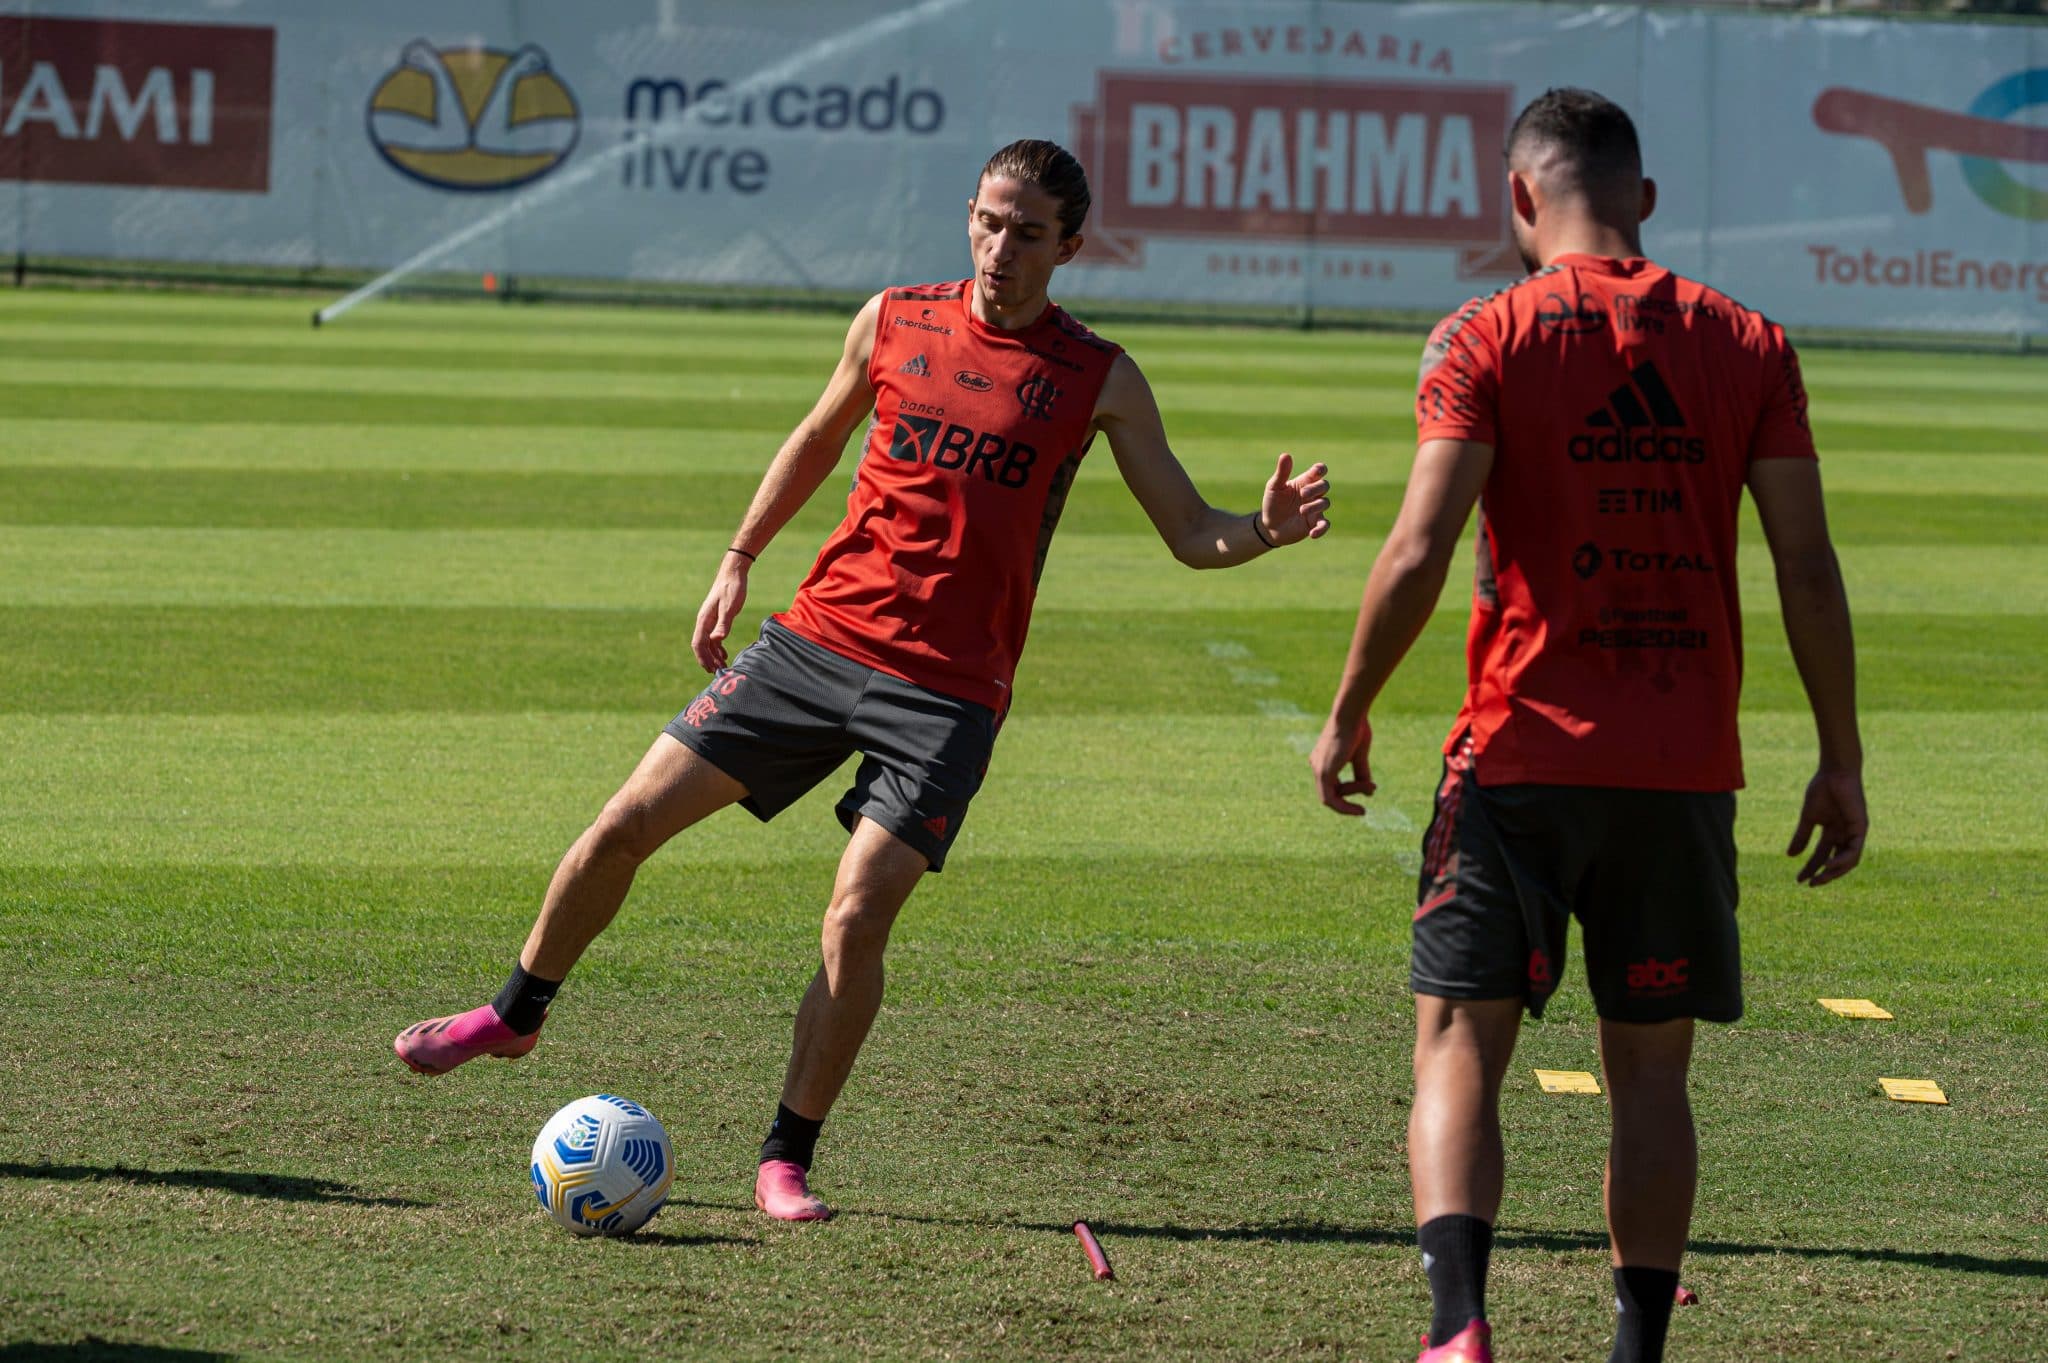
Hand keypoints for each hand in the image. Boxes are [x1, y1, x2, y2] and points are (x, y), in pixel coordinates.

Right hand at [691, 557, 749, 672]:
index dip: (703, 658)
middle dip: (707, 660)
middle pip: (701, 646)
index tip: (710, 669)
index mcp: (704, 620)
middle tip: (717, 672)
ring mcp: (709, 620)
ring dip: (713, 656)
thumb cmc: (732, 589)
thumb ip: (723, 624)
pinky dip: (717, 648)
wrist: (733, 573)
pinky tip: (724, 654)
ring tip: (722, 666)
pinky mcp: (716, 619)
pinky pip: (713, 637)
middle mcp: (704, 622)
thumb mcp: (730, 607)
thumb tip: (716, 640)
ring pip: (707, 643)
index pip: (698, 643)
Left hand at [1259, 452, 1331, 545]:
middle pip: (1324, 485)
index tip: (1316, 471)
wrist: (1269, 525)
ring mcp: (1315, 509)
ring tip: (1301, 511)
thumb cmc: (1272, 503)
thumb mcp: (1274, 487)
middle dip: (1316, 488)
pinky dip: (1322, 529)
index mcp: (1304, 482)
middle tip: (1302, 494)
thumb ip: (1282, 472)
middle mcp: (1313, 494)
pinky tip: (1312, 534)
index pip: (1319, 471)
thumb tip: (1286, 455)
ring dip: (1315, 506)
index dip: (1321, 469)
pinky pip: (1325, 525)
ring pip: (1325, 503)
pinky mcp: (1314, 523)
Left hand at [1311, 714, 1374, 814]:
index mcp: (1322, 759)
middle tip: (1372, 787)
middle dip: (1354, 792)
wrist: (1350, 715)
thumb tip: (1369, 793)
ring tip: (1371, 787)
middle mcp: (1316, 765)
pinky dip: (1344, 807)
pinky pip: (1330, 799)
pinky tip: (1358, 810)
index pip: (1333, 784)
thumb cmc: (1356, 728)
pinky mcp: (1323, 772)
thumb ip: (1361, 774)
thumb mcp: (1359, 755)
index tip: (1368, 790)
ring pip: (1332, 797)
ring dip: (1354, 795)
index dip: (1350, 791)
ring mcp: (1318, 769)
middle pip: (1333, 791)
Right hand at [1788, 767, 1866, 885]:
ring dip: (1834, 872)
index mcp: (1832, 831)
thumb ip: (1801, 836)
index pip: (1821, 855)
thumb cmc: (1822, 789)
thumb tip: (1790, 856)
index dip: (1810, 867)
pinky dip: (1843, 860)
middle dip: (1824, 874)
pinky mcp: (1860, 828)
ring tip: (1819, 878)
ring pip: (1848, 860)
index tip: (1798, 879)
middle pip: (1836, 861)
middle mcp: (1845, 834)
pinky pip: (1854, 850)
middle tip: (1811, 884)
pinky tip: (1829, 865)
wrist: (1835, 772)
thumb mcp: (1808, 817)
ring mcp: (1854, 832)